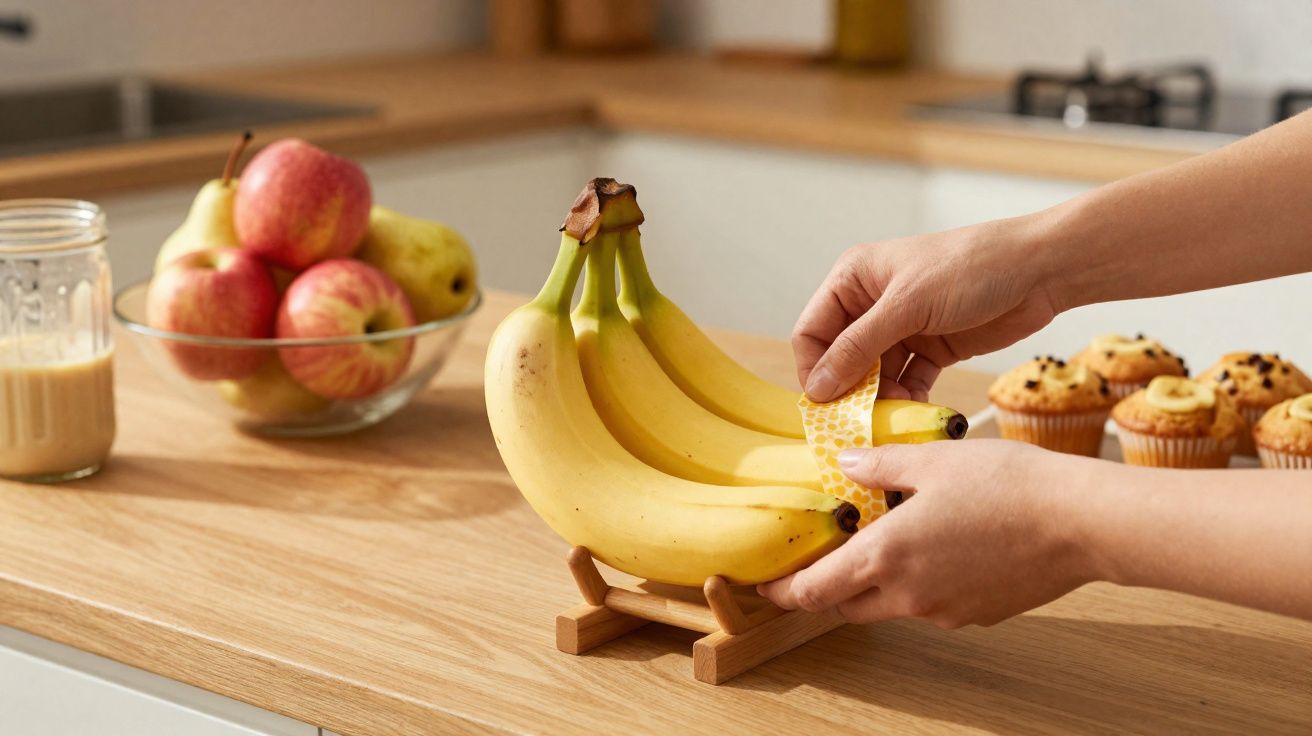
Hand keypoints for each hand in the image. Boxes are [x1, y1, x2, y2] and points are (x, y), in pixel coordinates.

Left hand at [758, 440, 1098, 627]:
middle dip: (824, 587)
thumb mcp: (932, 459)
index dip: (782, 591)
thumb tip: (843, 462)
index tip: (766, 584)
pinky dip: (918, 582)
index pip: (812, 592)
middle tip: (821, 556)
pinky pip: (930, 603)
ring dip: (874, 582)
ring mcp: (944, 612)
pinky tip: (939, 544)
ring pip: (888, 606)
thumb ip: (878, 464)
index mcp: (885, 556)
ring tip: (888, 536)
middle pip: (844, 605)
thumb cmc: (1008, 485)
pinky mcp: (977, 615)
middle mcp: (908, 595)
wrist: (1081, 522)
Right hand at [793, 217, 1060, 401]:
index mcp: (853, 279)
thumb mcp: (907, 306)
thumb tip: (817, 386)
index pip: (812, 331)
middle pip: (840, 358)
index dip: (813, 368)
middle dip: (848, 389)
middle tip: (858, 419)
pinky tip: (912, 413)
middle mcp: (871, 303)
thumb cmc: (970, 267)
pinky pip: (906, 381)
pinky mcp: (931, 348)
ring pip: (873, 375)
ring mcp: (902, 327)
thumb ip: (858, 347)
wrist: (1040, 270)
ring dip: (878, 398)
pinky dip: (906, 399)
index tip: (824, 403)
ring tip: (890, 417)